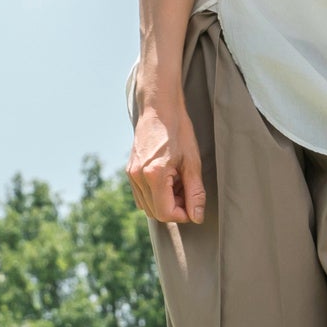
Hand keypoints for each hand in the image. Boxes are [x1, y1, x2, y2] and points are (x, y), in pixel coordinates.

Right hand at [128, 83, 206, 223]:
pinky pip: (141, 196)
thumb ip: (195, 192)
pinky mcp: (129, 171)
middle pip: (155, 213)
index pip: (166, 213)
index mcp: (154, 174)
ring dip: (165, 203)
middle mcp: (138, 177)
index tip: (194, 203)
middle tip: (188, 191)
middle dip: (174, 209)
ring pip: (147, 206)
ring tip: (178, 183)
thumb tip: (197, 217)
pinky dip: (155, 195)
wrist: (159, 108)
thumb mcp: (192, 162)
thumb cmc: (178, 131)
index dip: (183, 214)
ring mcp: (131, 174)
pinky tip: (168, 179)